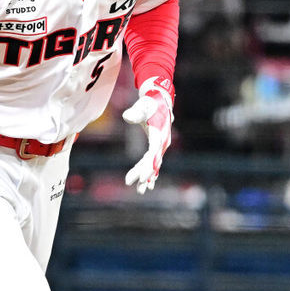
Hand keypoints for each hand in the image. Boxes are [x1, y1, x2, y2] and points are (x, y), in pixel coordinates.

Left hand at [123, 76, 173, 193]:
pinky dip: (149, 172)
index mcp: (160, 135)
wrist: (159, 100)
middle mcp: (163, 143)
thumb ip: (135, 112)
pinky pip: (153, 162)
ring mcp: (161, 146)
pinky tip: (146, 184)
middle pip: (153, 162)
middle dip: (143, 174)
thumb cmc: (149, 103)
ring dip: (147, 177)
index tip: (140, 178)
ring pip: (153, 164)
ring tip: (141, 191)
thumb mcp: (142, 106)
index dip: (147, 167)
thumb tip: (127, 116)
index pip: (153, 155)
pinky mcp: (156, 146)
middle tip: (130, 183)